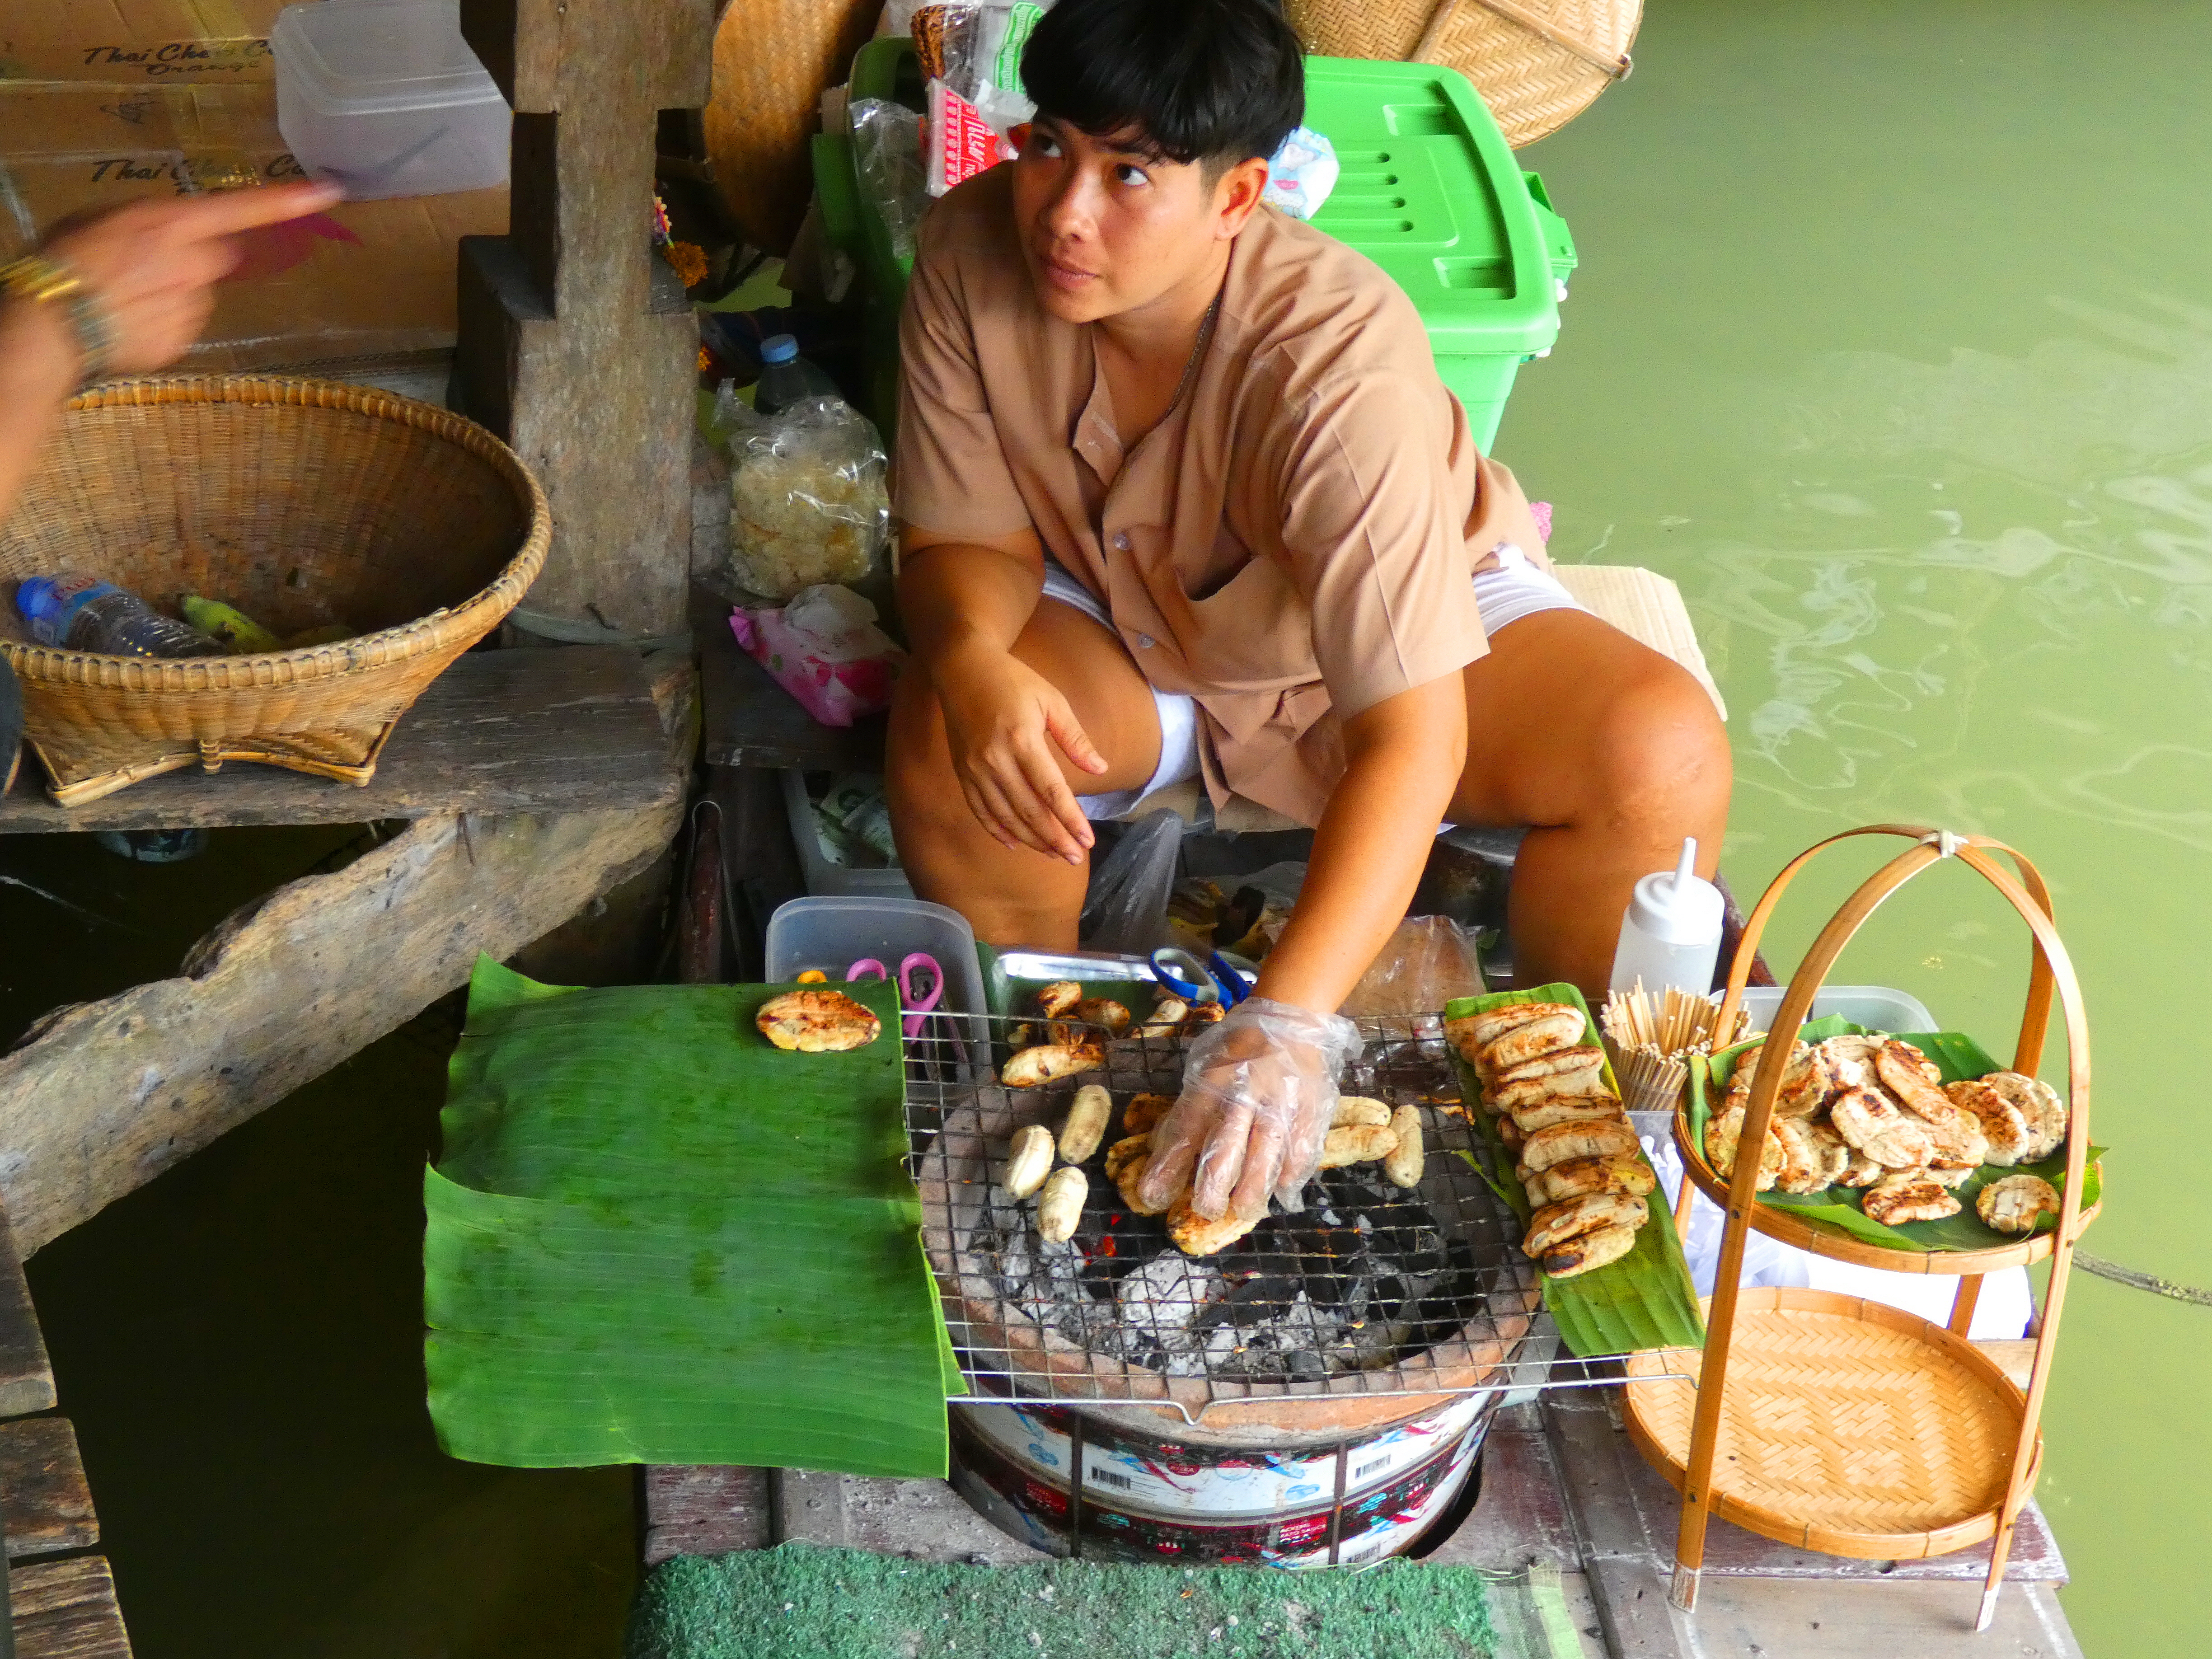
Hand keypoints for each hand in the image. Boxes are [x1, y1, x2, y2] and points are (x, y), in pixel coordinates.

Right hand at [36, 182, 343, 375]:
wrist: (53, 325)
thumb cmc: (66, 261)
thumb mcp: (100, 221)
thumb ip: (149, 224)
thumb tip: (175, 235)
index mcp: (171, 225)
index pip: (241, 210)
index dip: (284, 202)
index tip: (326, 194)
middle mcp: (192, 265)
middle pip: (217, 255)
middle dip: (193, 258)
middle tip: (146, 264)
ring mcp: (192, 306)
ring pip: (199, 293)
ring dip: (173, 292)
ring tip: (125, 296)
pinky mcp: (185, 339)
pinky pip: (183, 324)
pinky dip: (161, 322)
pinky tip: (128, 320)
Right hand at [931, 639, 1108, 864]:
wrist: (962, 668)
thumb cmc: (1013, 681)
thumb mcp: (1051, 700)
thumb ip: (1075, 737)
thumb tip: (1101, 769)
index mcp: (1021, 739)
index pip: (1051, 790)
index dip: (1070, 819)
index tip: (1088, 839)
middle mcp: (995, 759)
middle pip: (1028, 810)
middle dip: (1054, 838)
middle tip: (1075, 856)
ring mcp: (974, 769)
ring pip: (1005, 816)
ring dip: (1031, 839)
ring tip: (1054, 854)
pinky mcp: (962, 772)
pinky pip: (980, 809)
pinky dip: (997, 830)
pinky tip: (1016, 844)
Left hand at [1135, 997, 1363, 1222]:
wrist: (1293, 1019)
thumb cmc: (1240, 1048)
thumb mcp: (1206, 1066)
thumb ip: (1189, 1107)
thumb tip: (1161, 1150)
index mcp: (1213, 1079)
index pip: (1186, 1128)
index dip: (1168, 1165)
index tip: (1153, 1196)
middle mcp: (1246, 1092)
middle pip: (1226, 1148)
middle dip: (1213, 1186)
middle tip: (1206, 1210)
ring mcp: (1282, 1101)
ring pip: (1266, 1154)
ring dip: (1253, 1190)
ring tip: (1243, 1211)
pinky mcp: (1312, 1109)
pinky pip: (1301, 1150)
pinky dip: (1290, 1174)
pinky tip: (1280, 1190)